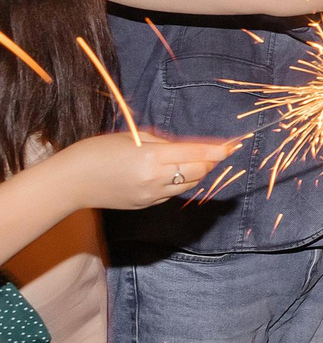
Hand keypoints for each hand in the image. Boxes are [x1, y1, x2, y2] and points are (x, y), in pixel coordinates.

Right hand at [52, 132, 241, 211]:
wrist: (70, 182)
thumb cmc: (97, 152)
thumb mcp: (132, 138)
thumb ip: (163, 143)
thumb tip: (189, 146)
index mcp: (151, 158)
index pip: (196, 153)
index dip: (217, 150)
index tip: (232, 146)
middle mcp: (155, 179)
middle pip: (198, 171)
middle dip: (210, 160)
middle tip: (216, 150)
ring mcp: (151, 196)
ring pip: (188, 184)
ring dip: (197, 172)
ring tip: (196, 160)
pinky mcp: (146, 205)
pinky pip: (172, 193)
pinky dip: (179, 182)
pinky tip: (172, 172)